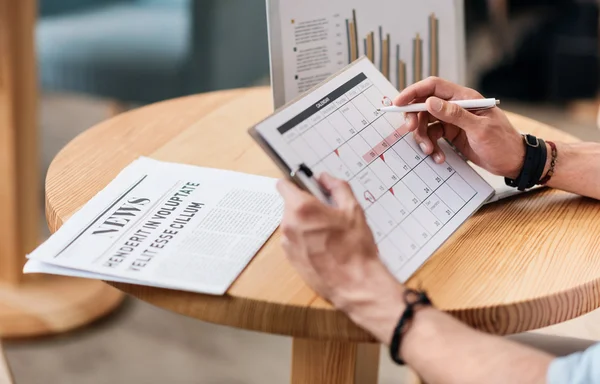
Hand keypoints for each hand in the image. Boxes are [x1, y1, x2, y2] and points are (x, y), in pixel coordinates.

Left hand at [276, 173, 404, 342]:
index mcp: (302, 208)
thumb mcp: (353, 209)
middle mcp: (289, 224)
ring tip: (328, 234)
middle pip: (290, 205)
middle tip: (328, 214)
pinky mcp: (290, 259)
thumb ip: (337, 187)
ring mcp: (287, 244)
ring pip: (293, 224)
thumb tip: (325, 178)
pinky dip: (305, 240)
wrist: (355, 284)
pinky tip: (324, 247)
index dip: (296, 183)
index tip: (308, 187)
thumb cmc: (355, 247)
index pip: (283, 185)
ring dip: (305, 224)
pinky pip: (294, 241)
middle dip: (306, 206)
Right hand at [394, 77, 524, 178]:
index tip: (399, 102)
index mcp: (464, 98)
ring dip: (423, 137)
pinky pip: (433, 137)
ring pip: (426, 123)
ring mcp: (453, 121)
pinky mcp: (452, 135)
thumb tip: (431, 102)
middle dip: (415, 118)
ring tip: (429, 150)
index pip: (433, 87)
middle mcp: (456, 107)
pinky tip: (438, 156)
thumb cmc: (502, 142)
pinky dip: (432, 147)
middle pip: (425, 106)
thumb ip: (454, 114)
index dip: (414, 92)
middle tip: (410, 130)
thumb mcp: (479, 128)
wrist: (513, 162)